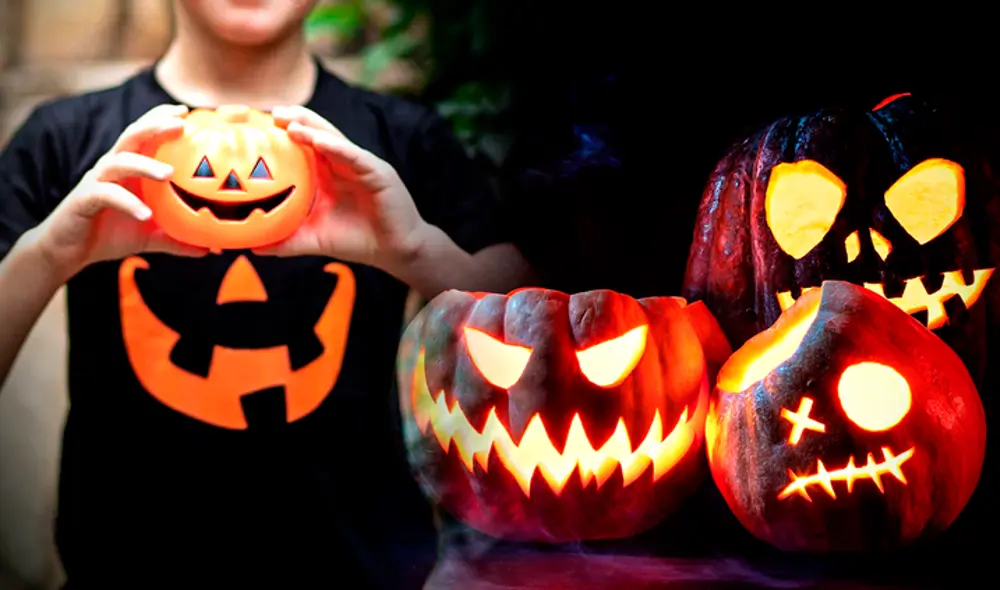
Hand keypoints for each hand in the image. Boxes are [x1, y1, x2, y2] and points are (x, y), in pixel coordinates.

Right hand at [27, 104, 206, 279]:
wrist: (72, 251)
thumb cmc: (112, 234)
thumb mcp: (152, 236)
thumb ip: (179, 238)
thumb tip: (211, 249)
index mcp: (129, 168)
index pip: (144, 135)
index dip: (161, 118)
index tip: (187, 112)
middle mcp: (112, 167)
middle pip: (131, 137)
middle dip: (154, 126)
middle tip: (180, 124)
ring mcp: (97, 181)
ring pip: (119, 162)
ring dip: (144, 165)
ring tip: (168, 174)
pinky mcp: (84, 199)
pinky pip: (106, 195)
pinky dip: (127, 202)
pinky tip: (145, 214)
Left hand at [256, 105, 428, 267]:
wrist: (394, 252)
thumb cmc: (355, 241)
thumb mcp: (314, 239)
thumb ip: (286, 240)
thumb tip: (252, 247)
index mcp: (328, 174)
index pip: (304, 146)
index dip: (283, 133)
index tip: (257, 126)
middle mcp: (343, 164)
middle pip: (318, 134)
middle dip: (296, 120)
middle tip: (271, 113)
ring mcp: (361, 166)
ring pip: (335, 140)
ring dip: (313, 129)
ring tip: (290, 123)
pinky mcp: (378, 173)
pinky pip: (355, 156)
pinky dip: (337, 148)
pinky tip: (319, 141)